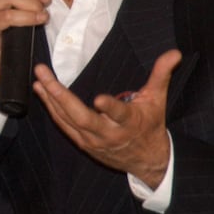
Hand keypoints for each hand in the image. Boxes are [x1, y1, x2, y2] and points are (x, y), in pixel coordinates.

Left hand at [32, 49, 181, 188]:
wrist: (146, 160)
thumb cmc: (150, 126)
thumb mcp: (157, 100)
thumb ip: (161, 75)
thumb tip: (175, 53)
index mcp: (129, 122)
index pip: (119, 114)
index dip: (110, 108)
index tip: (98, 99)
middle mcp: (108, 133)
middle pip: (81, 117)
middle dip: (60, 95)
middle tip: (44, 75)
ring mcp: (92, 140)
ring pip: (67, 120)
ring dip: (50, 100)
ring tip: (38, 79)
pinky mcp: (83, 143)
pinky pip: (64, 125)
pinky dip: (52, 109)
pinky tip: (42, 92)